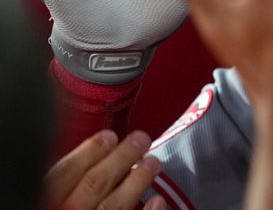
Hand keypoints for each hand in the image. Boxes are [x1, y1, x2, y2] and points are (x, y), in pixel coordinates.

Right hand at [43, 130, 165, 209]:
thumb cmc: (58, 209)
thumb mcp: (49, 201)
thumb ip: (62, 189)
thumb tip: (89, 161)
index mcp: (46, 203)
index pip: (63, 174)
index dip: (88, 152)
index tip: (109, 136)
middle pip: (94, 184)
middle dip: (120, 157)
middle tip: (141, 139)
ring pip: (114, 205)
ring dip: (137, 180)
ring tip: (153, 162)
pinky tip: (159, 200)